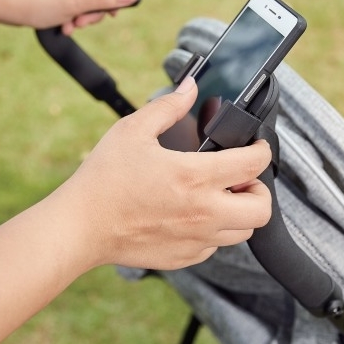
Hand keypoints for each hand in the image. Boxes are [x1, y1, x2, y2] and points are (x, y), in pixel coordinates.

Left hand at [9, 0, 138, 33]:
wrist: (8, 6)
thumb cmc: (40, 1)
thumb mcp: (78, 2)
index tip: (111, 13)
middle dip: (95, 11)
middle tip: (83, 22)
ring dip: (84, 17)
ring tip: (71, 26)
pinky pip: (78, 1)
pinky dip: (74, 15)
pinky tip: (65, 25)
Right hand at [55, 77, 272, 270]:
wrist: (80, 227)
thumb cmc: (104, 179)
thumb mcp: (133, 131)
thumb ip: (168, 107)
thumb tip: (190, 87)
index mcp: (195, 176)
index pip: (253, 164)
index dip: (262, 151)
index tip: (256, 147)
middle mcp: (204, 212)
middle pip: (262, 209)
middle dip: (260, 189)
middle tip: (241, 178)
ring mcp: (196, 239)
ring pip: (244, 231)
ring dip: (240, 211)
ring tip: (220, 196)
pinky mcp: (185, 257)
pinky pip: (216, 246)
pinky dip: (216, 230)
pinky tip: (195, 215)